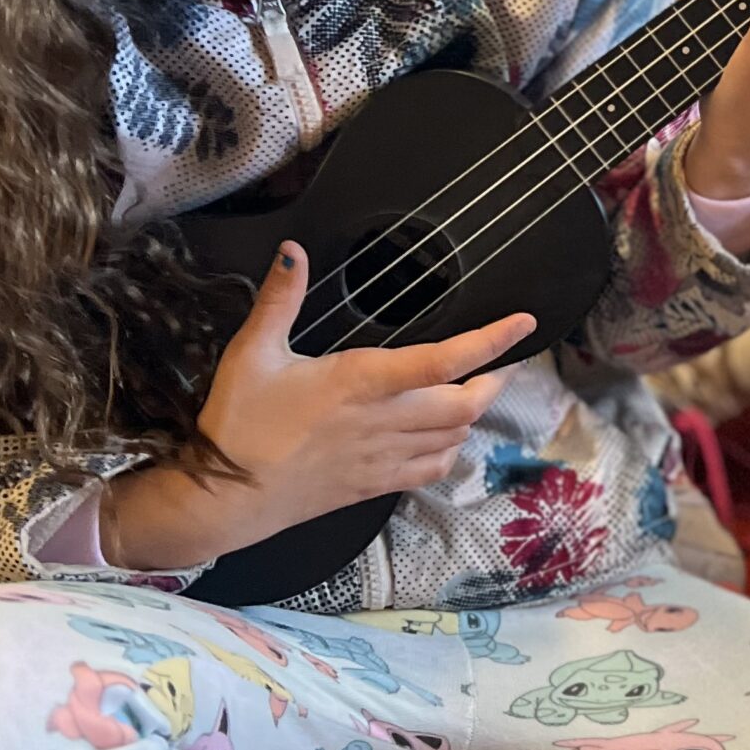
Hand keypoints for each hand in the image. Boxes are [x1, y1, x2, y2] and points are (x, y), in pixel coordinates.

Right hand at [105, 246, 531, 569]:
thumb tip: (292, 250)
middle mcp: (383, 421)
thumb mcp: (252, 352)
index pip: (444, 359)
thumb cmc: (238, 422)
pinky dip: (450, 450)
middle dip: (493, 381)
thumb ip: (279, 299)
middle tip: (500, 361)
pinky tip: (445, 437)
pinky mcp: (373, 486)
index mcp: (361, 382)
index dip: (491, 341)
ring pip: (454, 438)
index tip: (524, 323)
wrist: (226, 499)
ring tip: (478, 389)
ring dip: (473, 413)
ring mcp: (382, 458)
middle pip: (465, 405)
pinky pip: (431, 470)